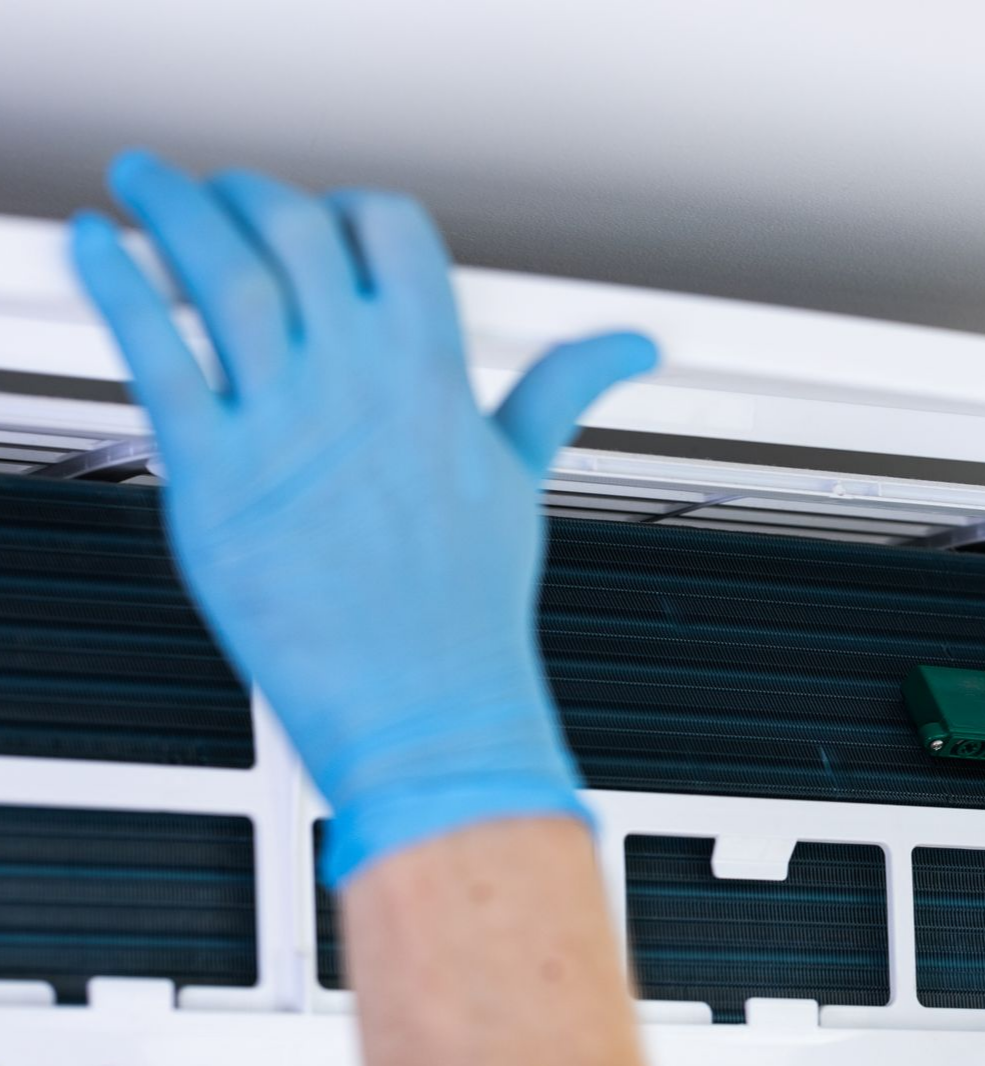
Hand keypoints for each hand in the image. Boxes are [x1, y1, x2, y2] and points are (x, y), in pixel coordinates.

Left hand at [71, 152, 656, 885]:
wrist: (423, 704)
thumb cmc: (468, 605)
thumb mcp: (519, 478)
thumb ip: (559, 390)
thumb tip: (629, 347)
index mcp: (433, 373)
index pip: (389, 230)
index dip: (350, 208)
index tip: (326, 219)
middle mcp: (359, 382)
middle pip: (293, 229)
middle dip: (248, 193)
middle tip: (220, 193)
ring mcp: (283, 423)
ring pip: (216, 269)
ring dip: (171, 207)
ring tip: (143, 181)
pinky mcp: (214, 474)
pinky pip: (154, 353)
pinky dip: (115, 285)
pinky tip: (95, 246)